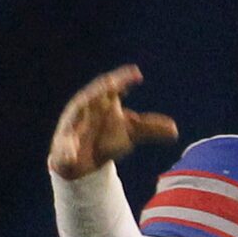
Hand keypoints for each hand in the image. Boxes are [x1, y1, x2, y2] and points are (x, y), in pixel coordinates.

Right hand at [47, 64, 178, 180]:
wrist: (83, 161)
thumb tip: (175, 131)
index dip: (124, 78)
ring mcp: (71, 125)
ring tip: (86, 115)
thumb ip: (151, 128)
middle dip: (100, 89)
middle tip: (112, 84)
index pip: (113, 85)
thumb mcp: (131, 133)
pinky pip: (64, 147)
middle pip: (92, 94)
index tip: (137, 75)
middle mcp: (85, 108)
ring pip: (74, 116)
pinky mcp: (62, 146)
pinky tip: (73, 155)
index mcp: (102, 100)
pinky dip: (68, 150)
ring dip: (81, 115)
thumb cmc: (107, 138)